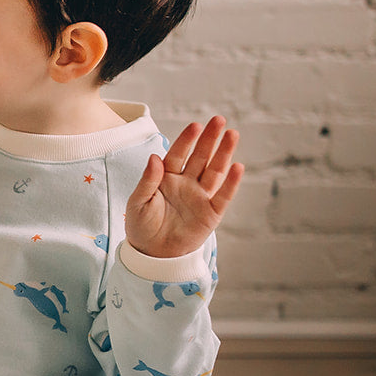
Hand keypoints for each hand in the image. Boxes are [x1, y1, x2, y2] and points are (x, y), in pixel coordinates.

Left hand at [125, 116, 244, 258]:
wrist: (151, 255)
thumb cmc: (141, 226)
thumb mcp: (138, 202)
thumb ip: (148, 180)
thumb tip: (155, 157)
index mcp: (166, 177)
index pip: (179, 154)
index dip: (187, 140)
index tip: (195, 125)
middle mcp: (186, 183)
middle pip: (200, 157)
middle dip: (209, 139)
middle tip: (219, 120)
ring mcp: (200, 197)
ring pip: (214, 171)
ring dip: (224, 153)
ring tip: (232, 134)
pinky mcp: (211, 213)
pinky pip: (223, 196)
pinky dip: (231, 183)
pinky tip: (237, 167)